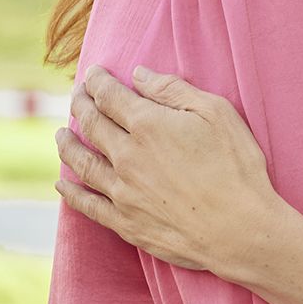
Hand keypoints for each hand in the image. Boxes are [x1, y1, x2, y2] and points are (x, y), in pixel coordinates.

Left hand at [55, 65, 281, 273]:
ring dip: (67, 146)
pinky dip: (71, 193)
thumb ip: (173, 91)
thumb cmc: (237, 168)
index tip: (92, 73)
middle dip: (80, 106)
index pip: (110, 96)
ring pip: (82, 163)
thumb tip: (138, 75)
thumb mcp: (216, 114)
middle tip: (76, 97)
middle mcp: (127, 157)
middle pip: (92, 125)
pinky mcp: (126, 223)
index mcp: (148, 125)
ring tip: (61, 135)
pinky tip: (62, 185)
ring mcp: (123, 192)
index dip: (97, 81)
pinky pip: (88, 205)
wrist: (241, 230)